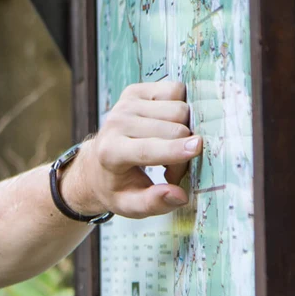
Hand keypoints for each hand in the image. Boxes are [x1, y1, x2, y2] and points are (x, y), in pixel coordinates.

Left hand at [64, 81, 200, 218]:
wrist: (97, 162)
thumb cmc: (118, 186)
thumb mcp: (130, 206)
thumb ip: (154, 203)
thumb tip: (180, 195)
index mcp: (110, 152)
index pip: (147, 149)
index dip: (174, 150)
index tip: (197, 147)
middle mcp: (116, 122)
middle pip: (174, 129)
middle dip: (183, 152)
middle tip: (170, 169)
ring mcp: (125, 103)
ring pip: (179, 109)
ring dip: (183, 130)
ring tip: (167, 147)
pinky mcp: (135, 91)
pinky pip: (176, 90)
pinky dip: (179, 107)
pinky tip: (166, 124)